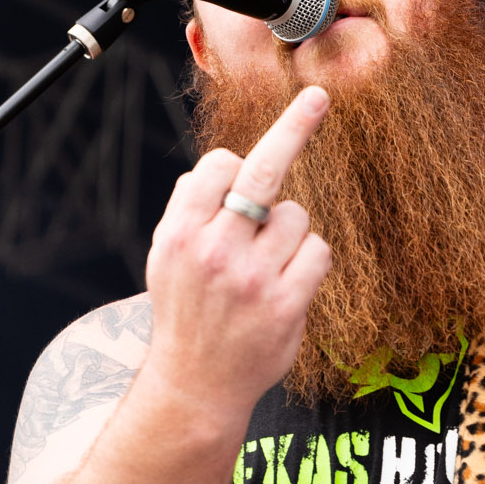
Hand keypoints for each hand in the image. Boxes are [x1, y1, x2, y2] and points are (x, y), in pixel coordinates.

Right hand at [143, 86, 331, 423]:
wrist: (196, 385)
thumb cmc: (185, 314)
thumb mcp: (165, 258)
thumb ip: (190, 211)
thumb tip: (226, 163)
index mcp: (181, 233)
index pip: (219, 165)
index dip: (232, 169)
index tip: (240, 172)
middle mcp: (215, 251)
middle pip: (263, 171)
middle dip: (294, 128)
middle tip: (319, 98)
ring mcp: (253, 279)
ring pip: (297, 215)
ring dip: (290, 232)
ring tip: (266, 267)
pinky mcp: (287, 305)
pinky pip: (317, 251)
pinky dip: (309, 260)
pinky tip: (288, 283)